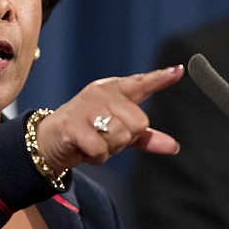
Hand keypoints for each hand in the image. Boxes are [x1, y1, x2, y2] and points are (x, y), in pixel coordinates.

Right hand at [36, 65, 183, 168]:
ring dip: (110, 148)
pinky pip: (102, 149)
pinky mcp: (74, 126)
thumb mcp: (117, 130)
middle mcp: (100, 94)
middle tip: (104, 136)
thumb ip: (144, 136)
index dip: (160, 78)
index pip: (141, 83)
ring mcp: (86, 108)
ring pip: (121, 137)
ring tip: (93, 141)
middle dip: (125, 138)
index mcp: (113, 89)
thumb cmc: (86, 131)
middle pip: (138, 123)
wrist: (49, 140)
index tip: (178, 71)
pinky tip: (85, 149)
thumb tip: (173, 146)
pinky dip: (96, 157)